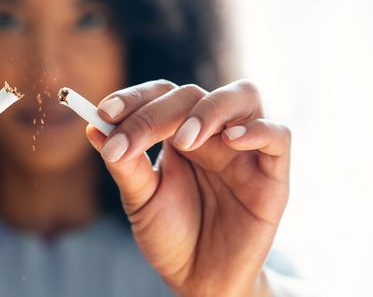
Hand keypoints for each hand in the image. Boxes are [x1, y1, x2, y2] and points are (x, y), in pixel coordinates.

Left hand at [87, 80, 289, 295]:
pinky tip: (230, 140)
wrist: (199, 280)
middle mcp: (213, 133)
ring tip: (183, 138)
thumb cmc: (171, 236)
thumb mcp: (141, 200)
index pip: (160, 95)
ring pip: (243, 96)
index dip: (134, 98)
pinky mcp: (273, 176)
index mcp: (179, 132)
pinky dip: (258, 130)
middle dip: (156, 113)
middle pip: (192, 95)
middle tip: (130, 141)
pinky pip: (279, 136)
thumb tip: (93, 129)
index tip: (103, 112)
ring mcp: (245, 150)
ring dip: (210, 109)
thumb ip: (124, 165)